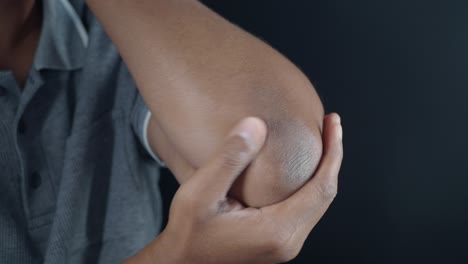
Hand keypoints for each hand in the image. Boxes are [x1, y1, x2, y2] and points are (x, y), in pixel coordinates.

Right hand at [125, 113, 342, 262]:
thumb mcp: (200, 194)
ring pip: (317, 202)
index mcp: (276, 230)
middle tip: (330, 123)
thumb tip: (256, 125)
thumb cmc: (187, 234)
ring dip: (322, 169)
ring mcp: (284, 244)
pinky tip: (302, 167)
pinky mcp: (278, 241)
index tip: (332, 122)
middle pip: (325, 194)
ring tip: (322, 140)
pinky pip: (305, 208)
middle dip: (332, 156)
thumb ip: (229, 159)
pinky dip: (310, 183)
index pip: (321, 187)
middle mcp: (287, 241)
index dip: (332, 151)